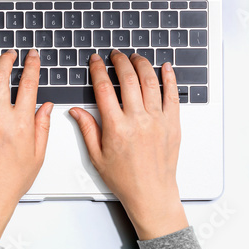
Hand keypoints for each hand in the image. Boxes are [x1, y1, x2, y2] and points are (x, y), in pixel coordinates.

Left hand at [0, 49, 53, 245]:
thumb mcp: (38, 154)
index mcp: (21, 125)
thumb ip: (43, 126)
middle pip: (0, 76)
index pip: (28, 84)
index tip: (33, 56)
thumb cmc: (13, 179)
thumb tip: (46, 106)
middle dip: (6, 59)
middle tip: (11, 54)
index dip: (32, 66)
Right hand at [69, 51, 187, 240]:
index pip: (104, 89)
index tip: (96, 61)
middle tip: (115, 55)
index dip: (98, 70)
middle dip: (120, 61)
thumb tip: (76, 110)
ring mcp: (157, 120)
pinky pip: (173, 95)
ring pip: (150, 82)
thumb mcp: (97, 156)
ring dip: (142, 65)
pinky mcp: (173, 123)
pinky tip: (166, 67)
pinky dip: (170, 78)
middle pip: (128, 79)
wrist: (151, 193)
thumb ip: (87, 129)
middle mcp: (137, 120)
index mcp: (116, 127)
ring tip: (135, 57)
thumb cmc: (125, 179)